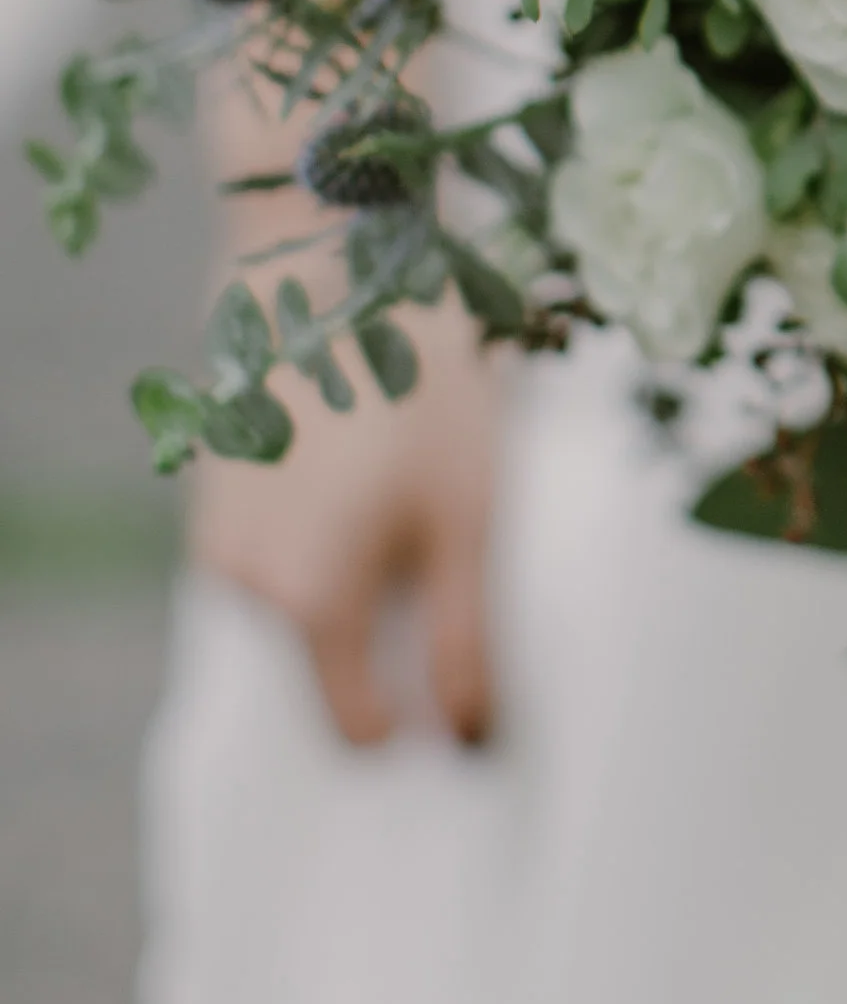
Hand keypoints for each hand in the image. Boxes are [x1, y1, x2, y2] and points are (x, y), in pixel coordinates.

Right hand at [187, 301, 506, 746]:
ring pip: (304, 602)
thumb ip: (464, 643)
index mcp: (305, 604)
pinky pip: (279, 552)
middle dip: (392, 644)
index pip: (357, 729)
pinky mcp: (218, 489)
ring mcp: (217, 535)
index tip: (471, 698)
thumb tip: (466, 745)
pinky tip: (374, 473)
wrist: (328, 258)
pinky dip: (326, 536)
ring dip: (360, 580)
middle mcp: (241, 585)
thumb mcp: (469, 518)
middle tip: (458, 569)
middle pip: (329, 664)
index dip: (419, 724)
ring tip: (419, 501)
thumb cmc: (415, 383)